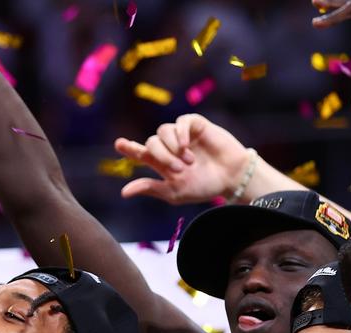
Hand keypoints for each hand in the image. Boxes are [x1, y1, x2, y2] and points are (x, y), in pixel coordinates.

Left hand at [114, 114, 248, 204]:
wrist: (231, 178)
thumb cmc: (204, 187)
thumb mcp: (174, 192)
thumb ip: (150, 188)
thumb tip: (124, 193)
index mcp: (162, 163)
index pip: (141, 152)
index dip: (129, 148)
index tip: (119, 144)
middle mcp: (169, 147)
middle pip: (151, 143)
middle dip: (160, 156)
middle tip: (177, 170)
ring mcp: (182, 135)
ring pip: (162, 131)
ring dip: (171, 147)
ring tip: (188, 161)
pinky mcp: (196, 125)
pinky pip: (181, 122)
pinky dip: (180, 133)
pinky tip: (186, 145)